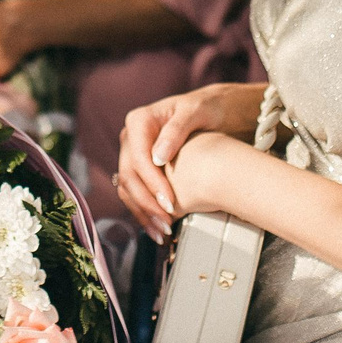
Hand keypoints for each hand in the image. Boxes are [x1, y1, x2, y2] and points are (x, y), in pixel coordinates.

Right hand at [116, 84, 261, 240]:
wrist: (212, 112)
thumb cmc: (206, 109)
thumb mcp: (195, 113)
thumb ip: (176, 131)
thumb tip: (158, 157)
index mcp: (139, 121)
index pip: (138, 158)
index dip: (152, 183)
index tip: (170, 204)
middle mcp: (130, 137)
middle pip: (130, 176)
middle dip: (147, 203)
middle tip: (167, 224)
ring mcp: (133, 154)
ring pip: (128, 188)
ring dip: (143, 213)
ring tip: (161, 233)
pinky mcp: (141, 168)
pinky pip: (135, 192)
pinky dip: (145, 211)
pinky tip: (157, 227)